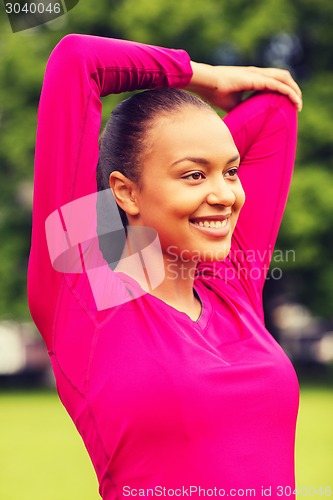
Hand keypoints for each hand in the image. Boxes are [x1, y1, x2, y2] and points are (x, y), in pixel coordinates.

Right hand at [186, 61, 302, 111]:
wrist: (208, 83)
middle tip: (296, 104)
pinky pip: (279, 86)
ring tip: (299, 104)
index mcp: (251, 77)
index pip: (272, 80)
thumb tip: (245, 122)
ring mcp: (258, 74)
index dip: (282, 89)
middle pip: (282, 76)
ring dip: (294, 89)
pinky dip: (290, 93)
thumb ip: (241, 109)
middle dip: (292, 88)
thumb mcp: (232, 104)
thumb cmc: (215, 93)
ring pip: (284, 78)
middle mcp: (257, 73)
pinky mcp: (258, 80)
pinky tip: (296, 102)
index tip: (287, 103)